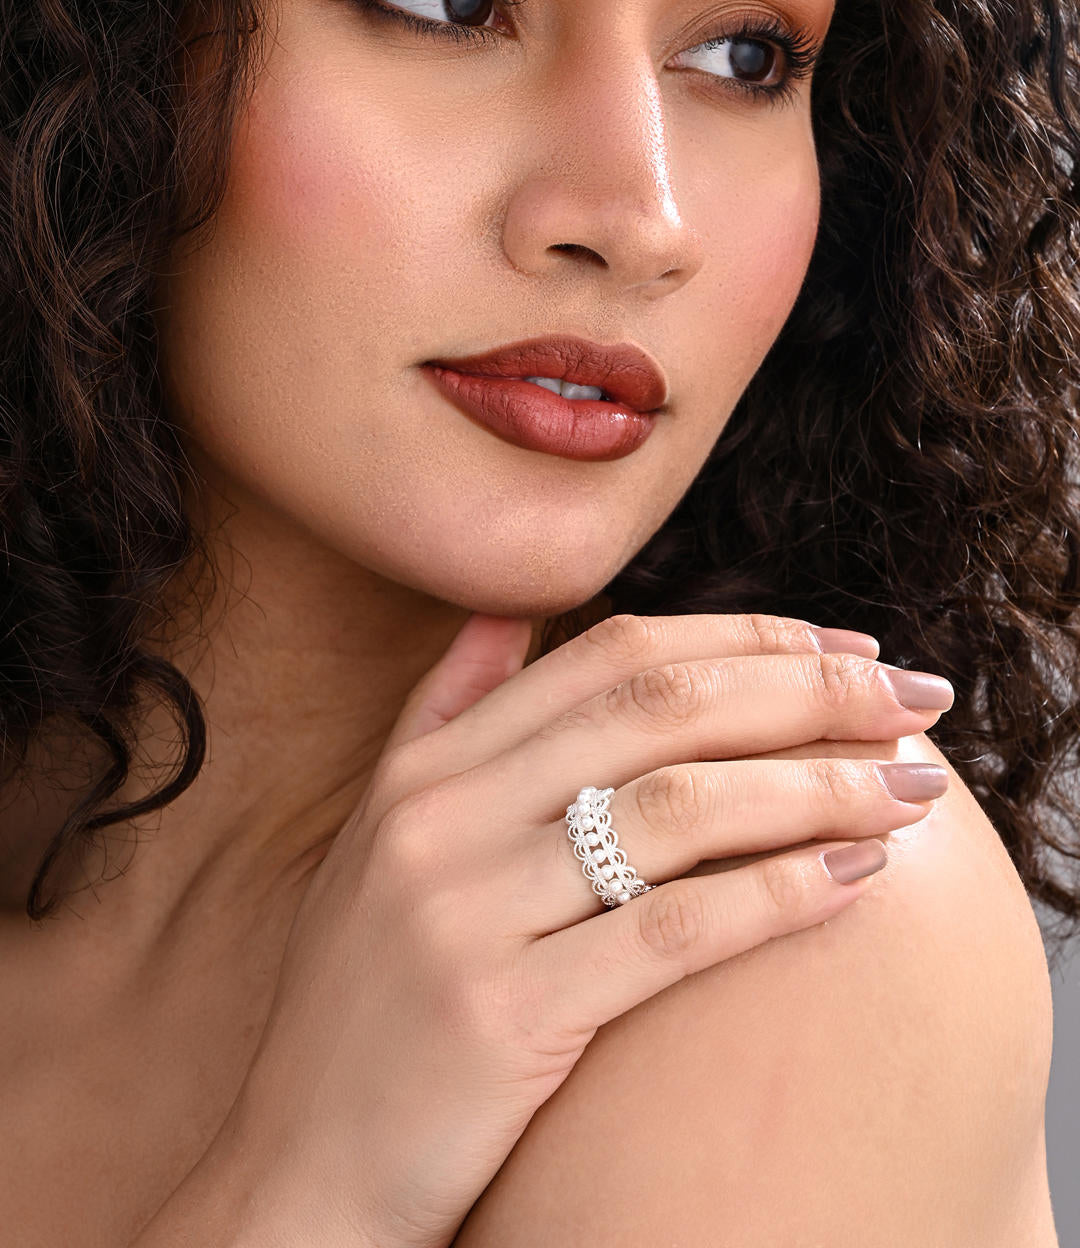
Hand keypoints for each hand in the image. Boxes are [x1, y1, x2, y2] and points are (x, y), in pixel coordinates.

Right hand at [168, 612, 953, 1247]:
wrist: (302, 1169)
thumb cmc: (368, 1003)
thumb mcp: (381, 835)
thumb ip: (444, 713)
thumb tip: (505, 613)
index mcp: (426, 768)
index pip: (609, 654)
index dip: (740, 637)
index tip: (840, 645)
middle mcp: (442, 817)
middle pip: (659, 709)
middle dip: (805, 690)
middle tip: (909, 699)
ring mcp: (466, 912)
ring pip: (679, 809)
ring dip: (816, 787)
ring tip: (906, 788)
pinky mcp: (504, 1013)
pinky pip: (673, 932)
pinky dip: (778, 894)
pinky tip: (853, 877)